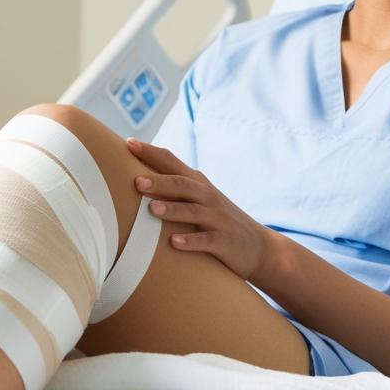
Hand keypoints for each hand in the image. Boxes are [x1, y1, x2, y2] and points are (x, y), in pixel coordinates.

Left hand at [125, 137, 274, 280]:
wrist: (261, 247)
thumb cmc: (218, 221)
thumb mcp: (200, 199)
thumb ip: (174, 188)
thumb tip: (134, 178)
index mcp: (197, 184)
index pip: (171, 162)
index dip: (151, 152)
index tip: (128, 143)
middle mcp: (208, 196)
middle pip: (181, 185)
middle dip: (159, 182)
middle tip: (135, 181)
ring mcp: (217, 218)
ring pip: (193, 211)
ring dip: (173, 209)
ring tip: (152, 209)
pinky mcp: (224, 241)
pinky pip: (206, 240)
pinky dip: (191, 240)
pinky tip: (174, 243)